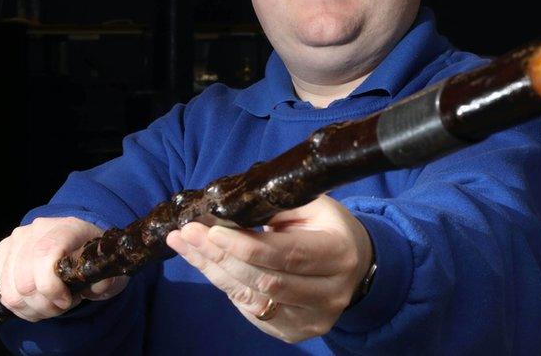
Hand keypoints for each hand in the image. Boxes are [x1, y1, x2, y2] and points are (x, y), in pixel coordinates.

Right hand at [0, 217, 128, 321]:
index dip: (51, 286)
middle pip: (25, 280)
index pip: (45, 254)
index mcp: (68, 227)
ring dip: (32, 308)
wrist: (79, 243)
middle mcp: (38, 229)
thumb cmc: (93, 258)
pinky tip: (37, 303)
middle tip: (63, 305)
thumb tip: (94, 287)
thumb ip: (104, 280)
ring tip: (51, 305)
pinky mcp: (3, 252)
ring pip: (10, 291)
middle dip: (45, 304)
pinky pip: (1, 293)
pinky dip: (21, 307)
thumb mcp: (106, 269)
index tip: (67, 300)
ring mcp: (17, 239)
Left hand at [166, 194, 372, 343]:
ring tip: (184, 244)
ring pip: (253, 298)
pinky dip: (224, 284)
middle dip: (221, 255)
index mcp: (339, 254)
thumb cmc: (329, 228)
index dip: (246, 244)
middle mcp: (330, 293)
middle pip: (265, 280)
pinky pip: (250, 310)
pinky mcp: (295, 332)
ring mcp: (313, 318)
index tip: (211, 229)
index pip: (287, 254)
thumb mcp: (314, 207)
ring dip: (214, 270)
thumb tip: (228, 210)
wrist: (355, 266)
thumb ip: (277, 208)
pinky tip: (203, 263)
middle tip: (188, 233)